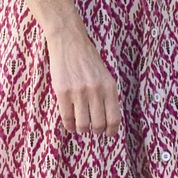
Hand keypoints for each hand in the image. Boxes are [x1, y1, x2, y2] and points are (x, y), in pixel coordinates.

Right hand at [44, 14, 121, 135]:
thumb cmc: (88, 59)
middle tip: (93, 130)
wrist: (69, 41)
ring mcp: (79, 92)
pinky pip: (67, 117)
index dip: (111, 131)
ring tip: (81, 127)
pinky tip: (70, 124)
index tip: (108, 135)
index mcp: (109, 87)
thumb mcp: (104, 75)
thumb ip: (107, 95)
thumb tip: (107, 120)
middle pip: (98, 125)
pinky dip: (69, 125)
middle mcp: (96, 91)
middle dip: (96, 131)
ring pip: (83, 124)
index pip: (114, 118)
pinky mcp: (63, 92)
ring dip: (82, 129)